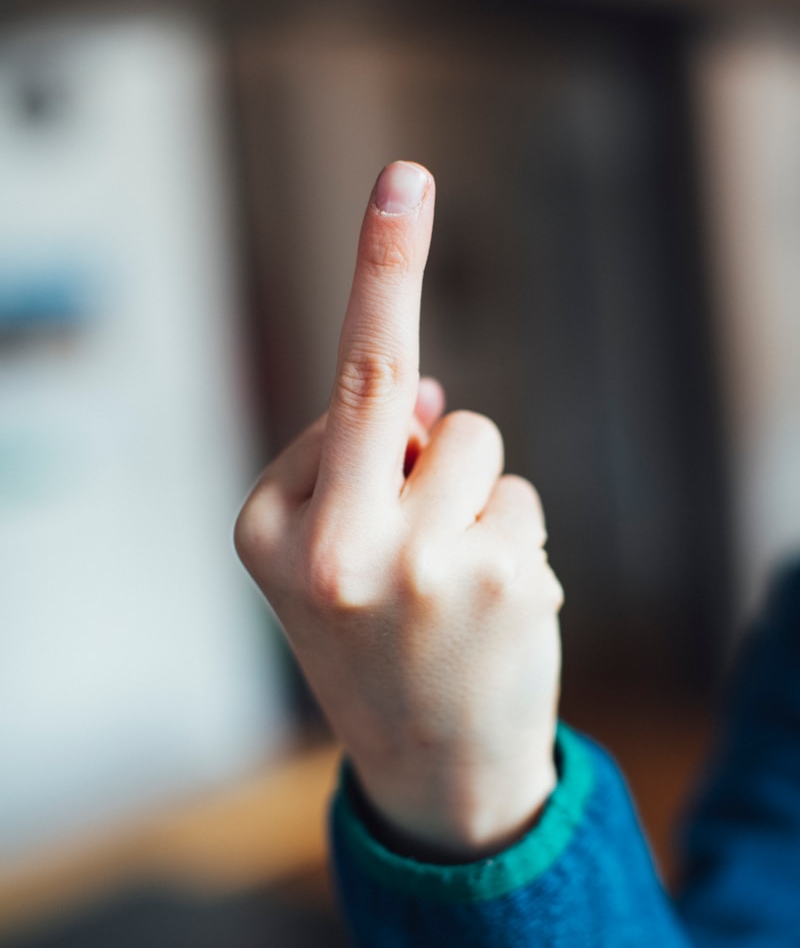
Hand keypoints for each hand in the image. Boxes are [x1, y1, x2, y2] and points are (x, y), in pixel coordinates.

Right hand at [235, 161, 562, 859]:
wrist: (428, 769)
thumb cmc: (368, 639)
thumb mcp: (322, 550)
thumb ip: (360, 456)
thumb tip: (428, 391)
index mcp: (268, 526)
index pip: (346, 383)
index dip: (385, 268)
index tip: (405, 178)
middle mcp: (336, 545)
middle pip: (414, 396)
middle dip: (416, 371)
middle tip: (404, 213)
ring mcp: (425, 569)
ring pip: (476, 446)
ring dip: (468, 492)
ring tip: (448, 573)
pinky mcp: (501, 586)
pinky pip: (519, 501)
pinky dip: (509, 537)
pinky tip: (486, 607)